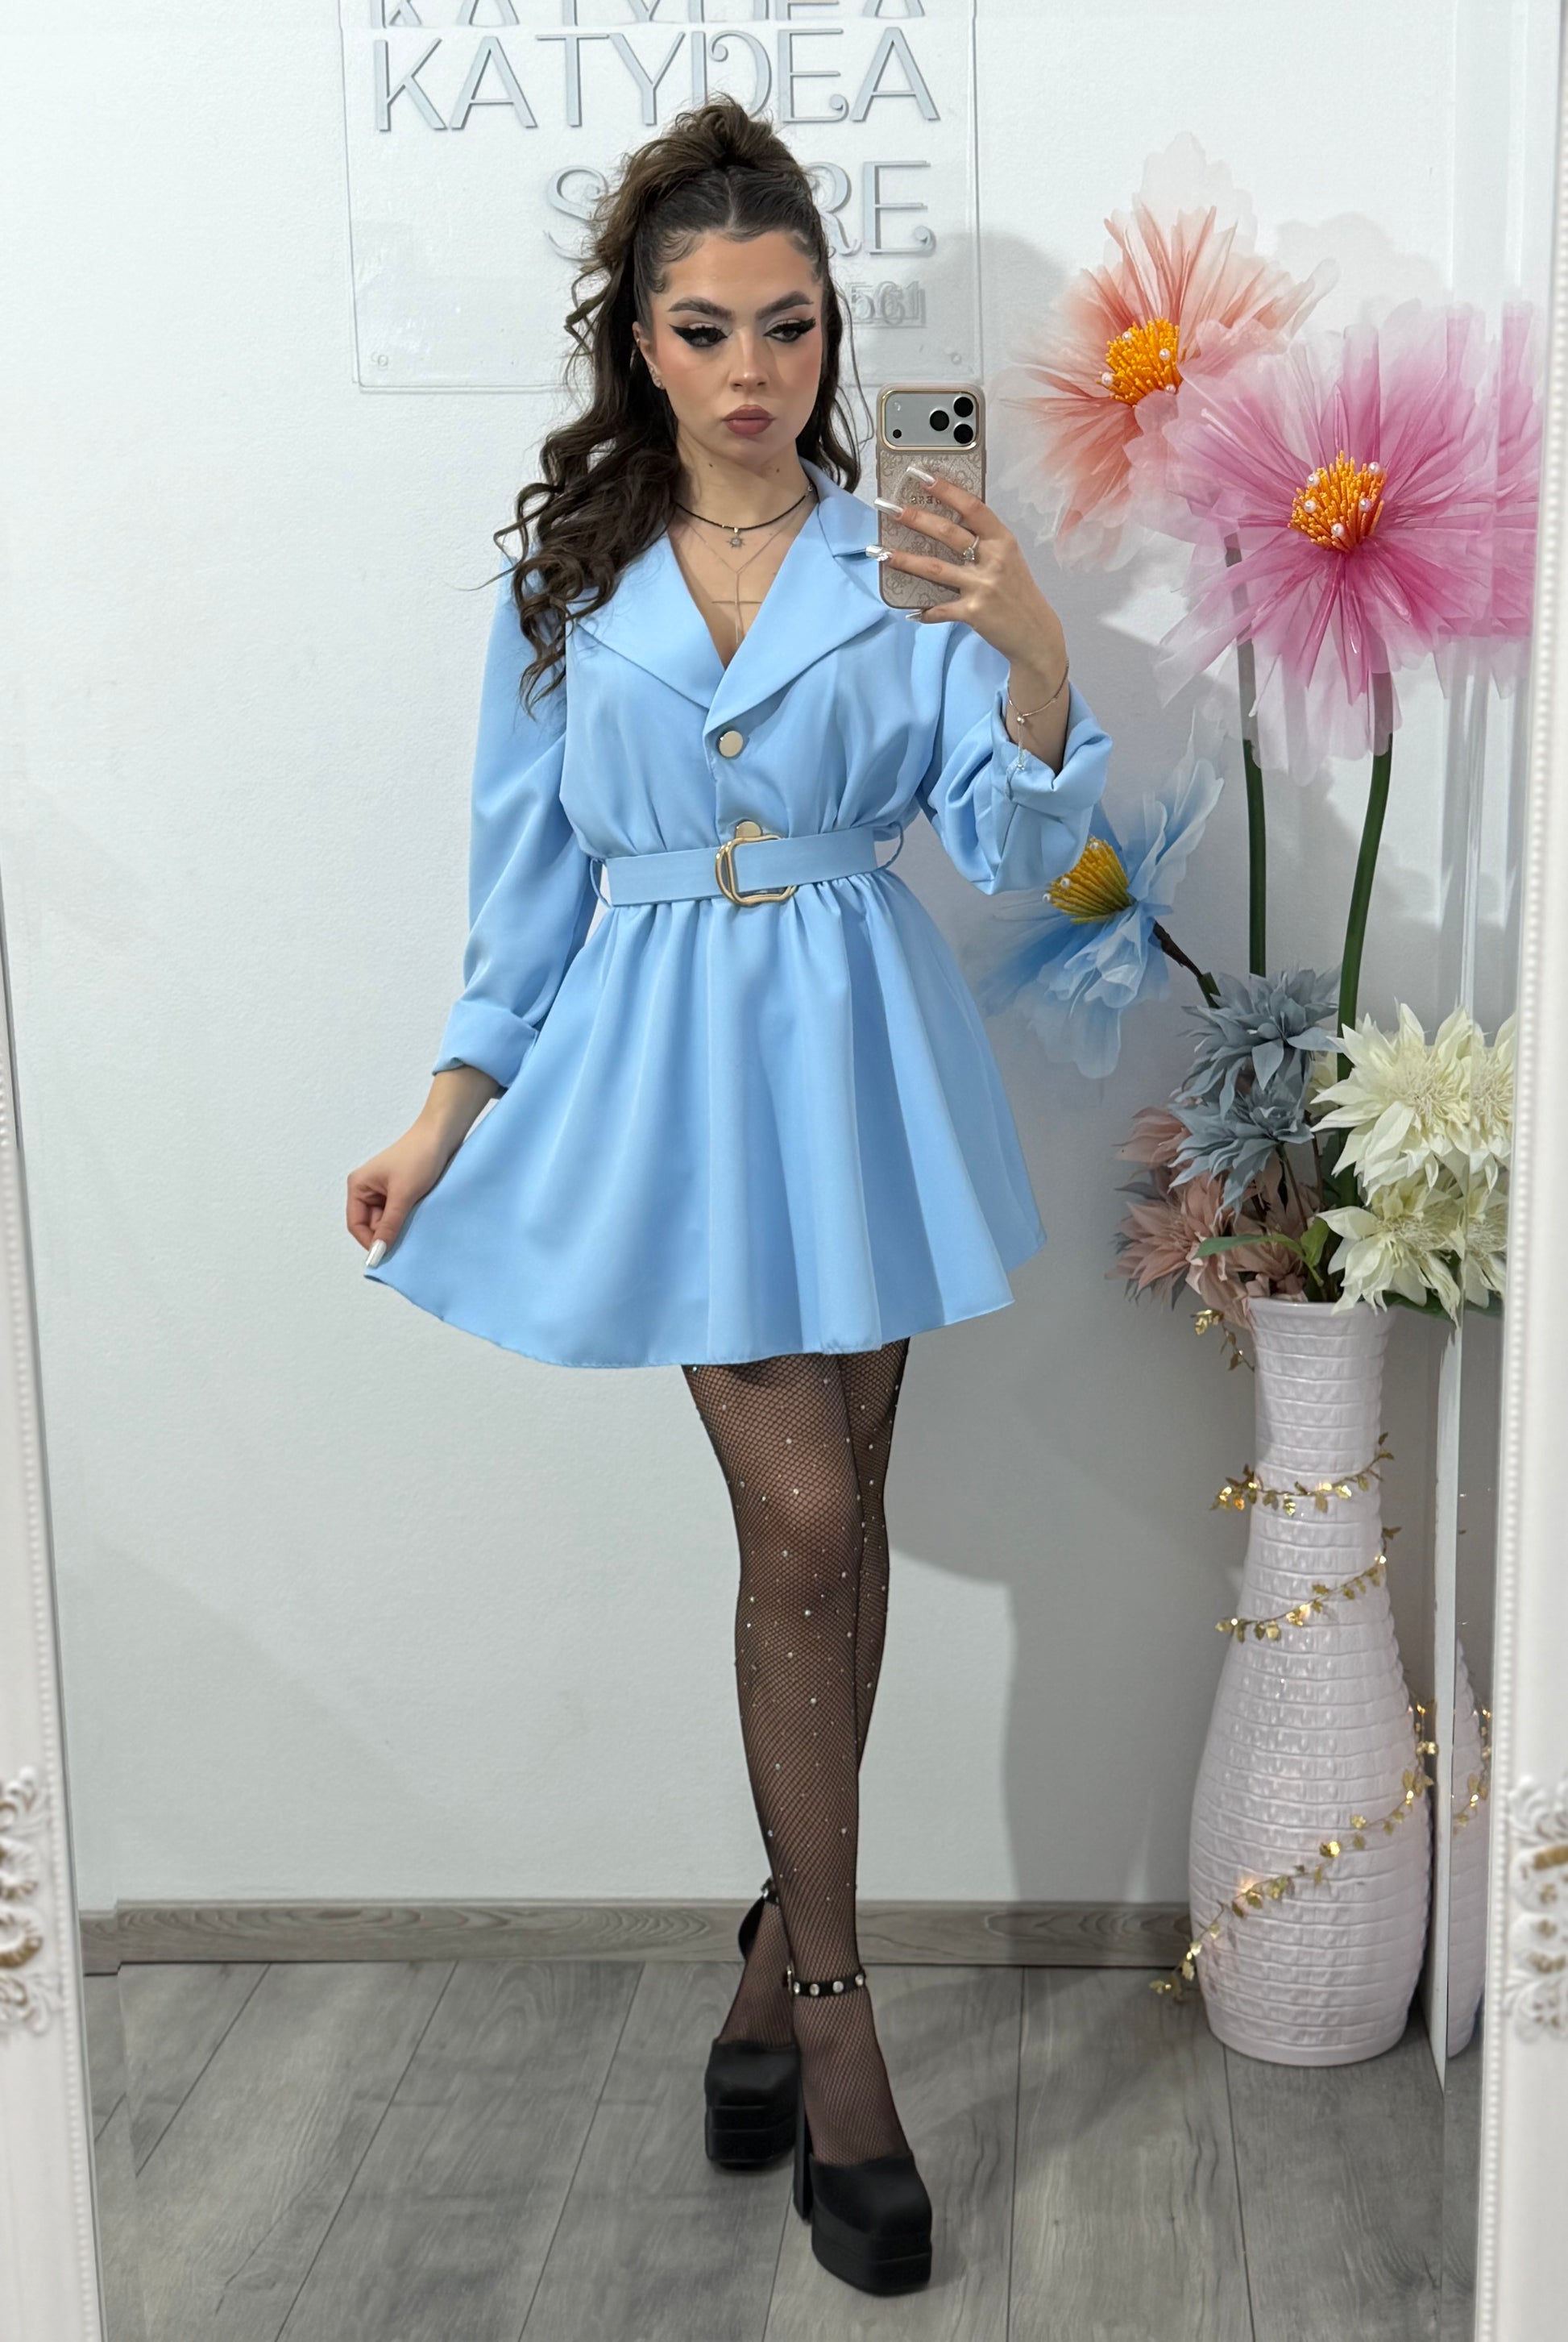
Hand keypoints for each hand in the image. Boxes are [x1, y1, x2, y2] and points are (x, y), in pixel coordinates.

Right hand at [348, 1066, 501, 1257]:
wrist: (443, 1134)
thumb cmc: (419, 1157)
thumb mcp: (403, 1195)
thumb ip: (389, 1225)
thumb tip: (378, 1252)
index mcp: (358, 1186)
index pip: (356, 1225)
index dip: (370, 1242)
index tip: (387, 1256)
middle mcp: (367, 1189)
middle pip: (372, 1225)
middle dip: (387, 1235)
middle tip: (406, 1246)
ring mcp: (385, 1190)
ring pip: (388, 1220)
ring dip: (400, 1227)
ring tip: (416, 1231)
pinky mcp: (401, 1190)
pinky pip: (400, 1213)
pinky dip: (408, 1219)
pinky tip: (420, 1222)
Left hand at [877, 470, 1064, 672]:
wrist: (1036, 633)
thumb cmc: (1018, 592)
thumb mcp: (1009, 559)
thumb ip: (984, 542)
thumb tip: (946, 523)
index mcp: (1003, 541)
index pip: (973, 508)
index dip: (947, 490)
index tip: (922, 477)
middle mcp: (993, 560)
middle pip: (948, 534)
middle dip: (916, 519)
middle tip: (890, 509)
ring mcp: (982, 587)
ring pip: (936, 569)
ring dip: (906, 560)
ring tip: (881, 552)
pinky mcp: (973, 613)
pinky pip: (941, 609)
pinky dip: (925, 611)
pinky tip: (910, 611)